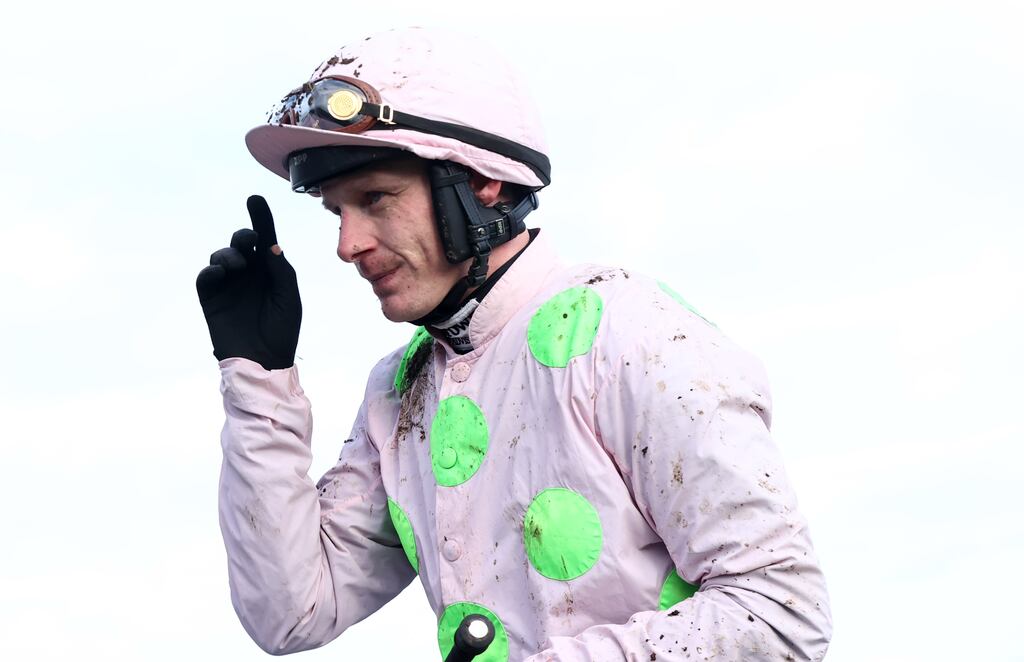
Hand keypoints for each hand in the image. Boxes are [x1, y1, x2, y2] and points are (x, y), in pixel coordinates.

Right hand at [196, 195, 301, 369]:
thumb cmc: (281, 330)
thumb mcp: (288, 297)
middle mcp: (248, 274)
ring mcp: (229, 285)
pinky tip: (221, 273)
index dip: (260, 218)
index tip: (255, 199)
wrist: (264, 361)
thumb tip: (268, 244)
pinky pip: (206, 278)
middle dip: (243, 236)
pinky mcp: (211, 299)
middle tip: (248, 241)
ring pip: (221, 257)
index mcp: (270, 271)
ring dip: (228, 255)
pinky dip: (211, 271)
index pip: (264, 240)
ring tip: (237, 265)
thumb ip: (279, 270)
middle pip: (241, 243)